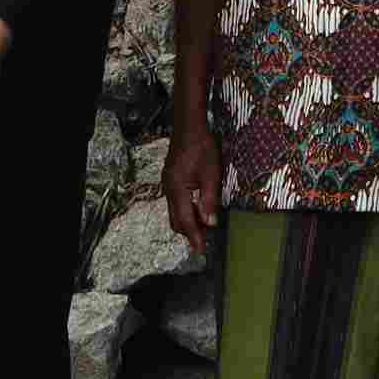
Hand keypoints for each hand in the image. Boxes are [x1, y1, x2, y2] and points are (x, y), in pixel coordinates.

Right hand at [165, 121, 226, 256]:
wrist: (188, 126)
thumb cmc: (202, 147)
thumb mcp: (211, 174)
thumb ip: (209, 200)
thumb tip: (210, 223)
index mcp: (177, 189)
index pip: (185, 221)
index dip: (194, 237)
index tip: (202, 251)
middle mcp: (169, 189)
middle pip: (176, 220)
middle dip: (190, 232)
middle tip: (206, 240)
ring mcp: (167, 184)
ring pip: (175, 212)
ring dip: (189, 221)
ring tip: (205, 226)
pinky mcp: (170, 180)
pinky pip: (176, 202)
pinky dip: (186, 210)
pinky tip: (198, 209)